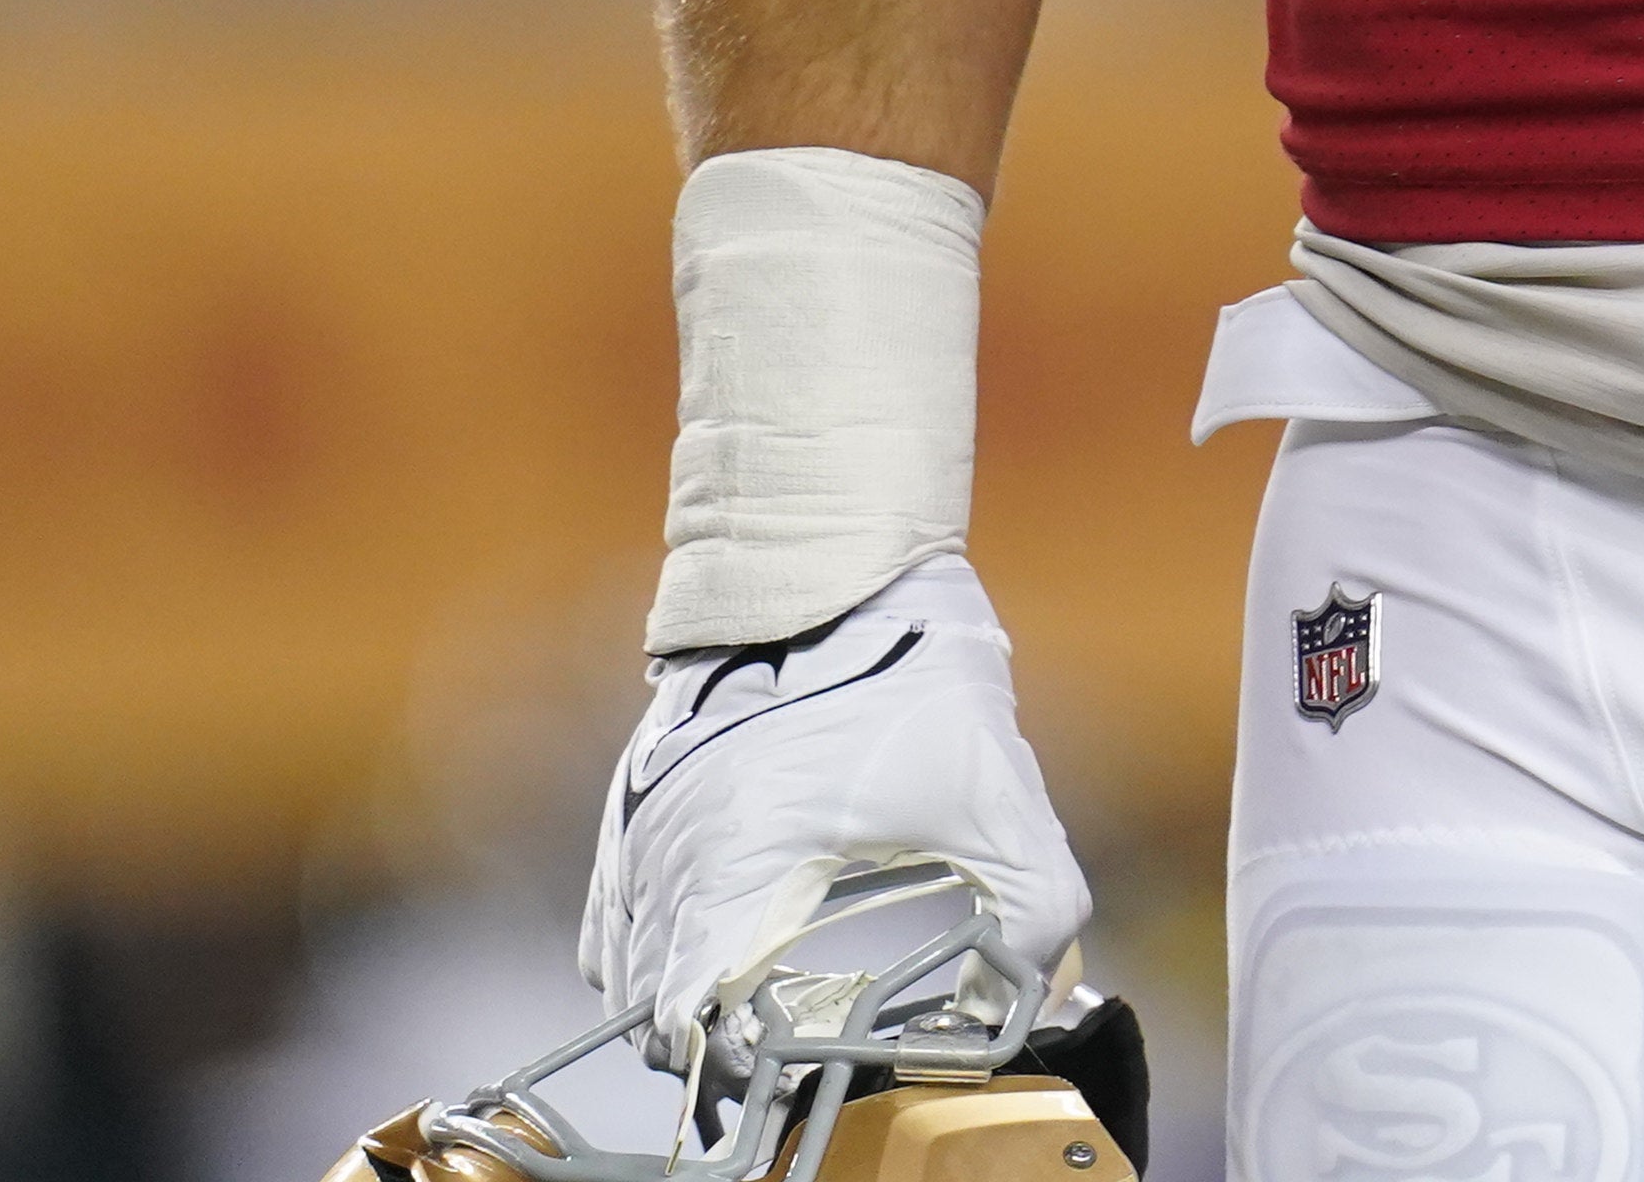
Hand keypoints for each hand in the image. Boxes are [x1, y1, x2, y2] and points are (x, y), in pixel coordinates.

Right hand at [581, 556, 1090, 1071]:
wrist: (838, 568)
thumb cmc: (914, 674)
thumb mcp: (999, 793)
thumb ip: (1031, 910)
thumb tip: (1022, 993)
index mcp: (742, 858)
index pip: (692, 1020)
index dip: (740, 1070)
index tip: (795, 1074)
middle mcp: (669, 849)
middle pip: (650, 1009)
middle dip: (711, 1051)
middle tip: (782, 1061)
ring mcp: (641, 822)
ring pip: (621, 968)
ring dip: (675, 1006)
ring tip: (750, 1020)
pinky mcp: (636, 799)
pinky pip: (612, 915)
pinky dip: (648, 954)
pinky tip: (714, 952)